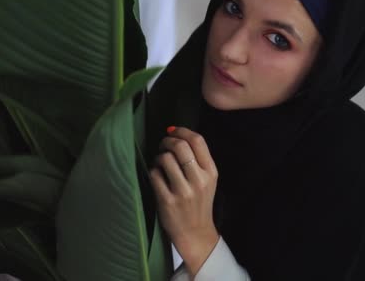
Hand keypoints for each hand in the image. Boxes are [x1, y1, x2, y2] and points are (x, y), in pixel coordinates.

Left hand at [150, 126, 219, 277]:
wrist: (195, 232)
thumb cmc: (199, 201)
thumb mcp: (208, 179)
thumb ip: (197, 158)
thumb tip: (174, 131)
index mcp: (211, 172)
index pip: (198, 140)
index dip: (182, 131)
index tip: (173, 131)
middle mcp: (199, 180)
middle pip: (180, 146)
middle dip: (167, 141)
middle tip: (162, 145)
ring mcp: (183, 192)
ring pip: (165, 159)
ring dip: (159, 157)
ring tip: (160, 164)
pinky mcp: (168, 201)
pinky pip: (154, 175)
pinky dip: (153, 172)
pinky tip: (157, 177)